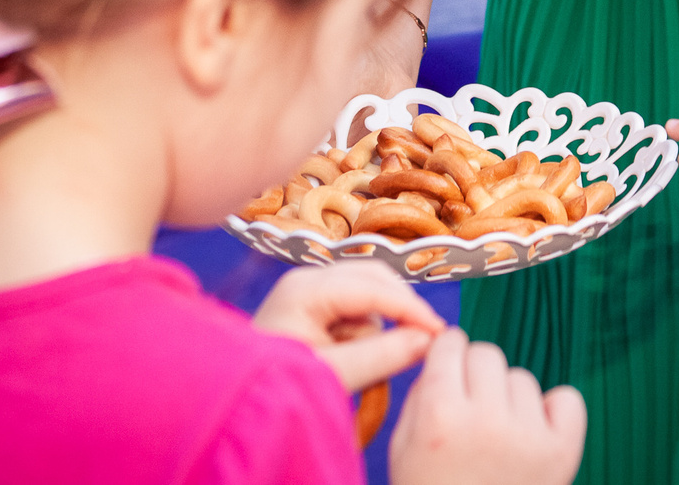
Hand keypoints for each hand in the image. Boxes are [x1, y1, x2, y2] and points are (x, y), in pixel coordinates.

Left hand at [254, 265, 443, 391]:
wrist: (238, 400)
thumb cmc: (276, 387)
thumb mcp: (334, 374)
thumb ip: (382, 356)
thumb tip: (429, 340)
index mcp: (305, 289)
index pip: (373, 288)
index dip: (411, 309)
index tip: (439, 334)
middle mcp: (306, 279)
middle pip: (374, 277)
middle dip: (398, 309)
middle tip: (422, 342)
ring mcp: (307, 290)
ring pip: (368, 292)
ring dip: (377, 323)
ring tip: (361, 363)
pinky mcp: (311, 306)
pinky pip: (354, 306)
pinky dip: (365, 328)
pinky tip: (352, 356)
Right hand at [389, 328, 586, 484]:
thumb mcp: (402, 452)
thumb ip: (419, 396)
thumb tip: (444, 351)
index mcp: (439, 418)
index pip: (450, 343)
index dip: (447, 358)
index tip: (449, 373)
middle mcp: (486, 420)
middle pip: (487, 354)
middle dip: (475, 376)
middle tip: (471, 410)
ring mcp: (527, 436)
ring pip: (522, 378)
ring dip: (509, 400)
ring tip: (497, 440)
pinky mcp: (562, 453)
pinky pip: (567, 399)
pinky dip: (554, 411)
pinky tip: (533, 436)